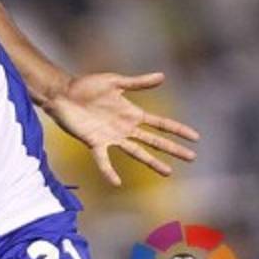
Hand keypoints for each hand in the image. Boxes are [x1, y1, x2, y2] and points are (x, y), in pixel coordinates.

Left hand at [46, 72, 198, 185]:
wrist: (63, 93)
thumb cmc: (86, 85)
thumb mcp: (115, 81)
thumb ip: (138, 83)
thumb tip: (163, 76)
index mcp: (132, 113)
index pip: (161, 123)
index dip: (177, 129)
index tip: (195, 137)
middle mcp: (125, 128)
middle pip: (154, 140)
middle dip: (173, 148)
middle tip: (192, 158)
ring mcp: (111, 137)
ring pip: (136, 152)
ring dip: (152, 162)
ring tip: (168, 172)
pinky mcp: (94, 142)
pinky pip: (103, 160)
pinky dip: (109, 171)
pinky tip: (116, 182)